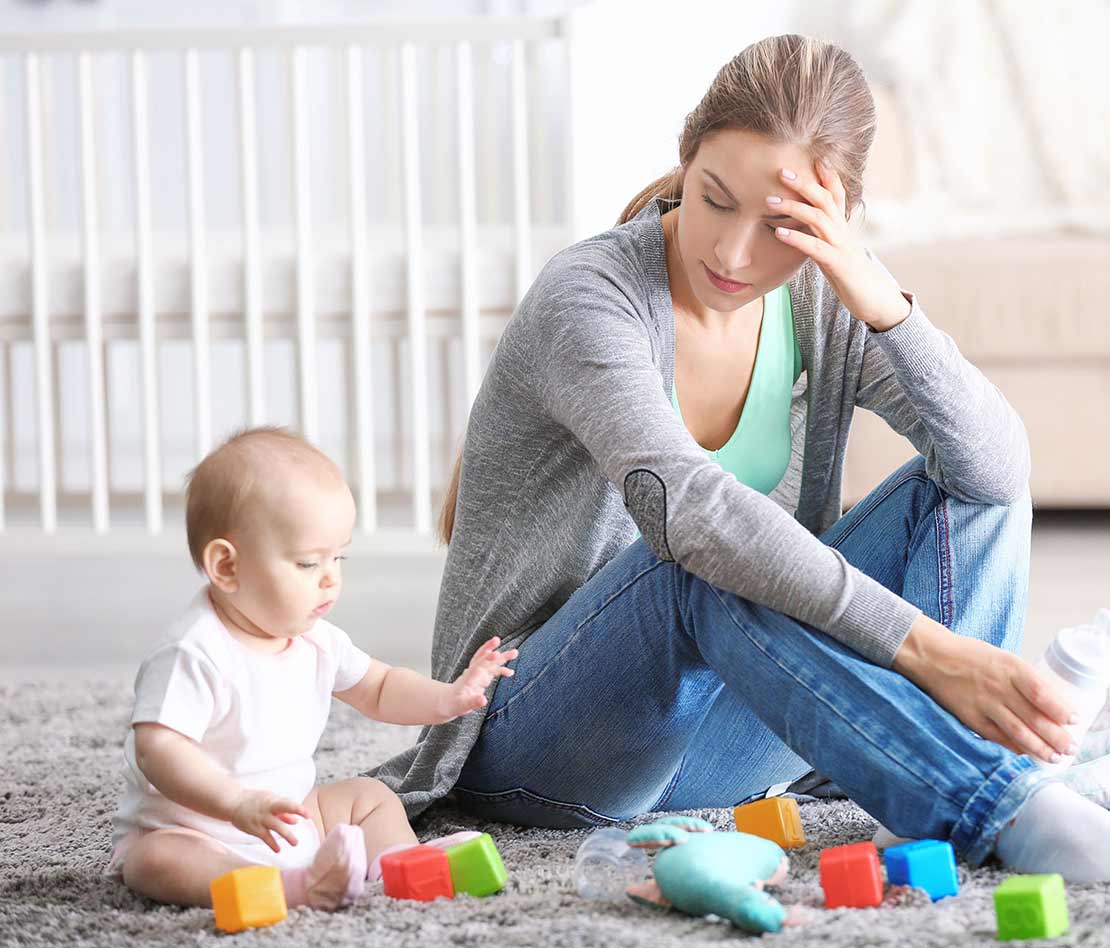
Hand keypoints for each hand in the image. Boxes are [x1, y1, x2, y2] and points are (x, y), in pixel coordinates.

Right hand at [230, 789, 309, 852]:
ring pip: (276, 826)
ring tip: (295, 843)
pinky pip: (265, 837)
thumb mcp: (270, 802)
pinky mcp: (254, 828)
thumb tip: (296, 821)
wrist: (233, 802)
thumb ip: (283, 812)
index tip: (308, 814)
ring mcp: (261, 819)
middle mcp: (268, 809)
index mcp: (273, 800)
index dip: (298, 808)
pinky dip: (272, 844)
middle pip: (284, 809)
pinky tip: (278, 850)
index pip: (288, 803)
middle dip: (296, 811)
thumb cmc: (255, 801)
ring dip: (287, 835)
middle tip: (307, 819)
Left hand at [442, 636, 518, 720]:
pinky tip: (511, 672)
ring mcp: (478, 673)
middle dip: (494, 651)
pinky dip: (501, 669)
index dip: (486, 659)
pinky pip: (493, 670)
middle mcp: (473, 673)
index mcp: (468, 678)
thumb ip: (473, 702)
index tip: (495, 654)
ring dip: (502, 657)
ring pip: (491, 662)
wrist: (448, 701)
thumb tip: (484, 700)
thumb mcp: (462, 706)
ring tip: (515, 653)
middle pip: (484, 659)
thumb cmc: (453, 704)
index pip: (477, 665)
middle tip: (504, 645)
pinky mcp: (482, 677)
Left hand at [769, 159, 910, 329]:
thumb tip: (804, 228)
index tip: (814, 157)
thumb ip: (822, 238)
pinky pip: (815, 248)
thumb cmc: (852, 277)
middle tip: (781, 171)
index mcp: (842, 228)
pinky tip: (779, 233)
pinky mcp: (838, 265)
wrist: (875, 301)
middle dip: (804, 183)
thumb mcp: (835, 252)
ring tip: (769, 201)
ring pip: (819, 218)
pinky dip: (796, 238)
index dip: (827, 176)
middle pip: (825, 199)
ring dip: (793, 207)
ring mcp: (841, 247)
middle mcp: (843, 232)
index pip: (836, 194)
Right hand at [893, 615, 1077, 762]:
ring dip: (1039, 747)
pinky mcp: (970, 717)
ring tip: (1054, 757)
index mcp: (1010, 667)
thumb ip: (1024, 680)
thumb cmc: (971, 655)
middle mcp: (998, 686)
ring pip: (1017, 731)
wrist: (932, 656)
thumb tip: (1051, 704)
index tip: (1074, 720)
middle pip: (1033, 716)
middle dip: (1056, 736)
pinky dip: (1013, 746)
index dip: (1060, 709)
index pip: (1041, 692)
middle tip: (1071, 747)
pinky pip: (996, 736)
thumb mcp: (1003, 658)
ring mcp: (983, 703)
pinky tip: (1026, 753)